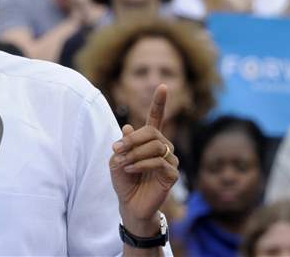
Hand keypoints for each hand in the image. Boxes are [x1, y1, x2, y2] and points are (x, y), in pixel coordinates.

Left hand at [109, 85, 179, 234]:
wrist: (130, 204)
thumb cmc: (124, 180)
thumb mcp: (117, 159)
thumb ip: (123, 143)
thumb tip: (128, 127)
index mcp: (150, 139)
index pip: (156, 118)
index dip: (159, 102)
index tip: (162, 85)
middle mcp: (163, 146)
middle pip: (152, 132)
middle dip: (132, 140)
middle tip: (117, 150)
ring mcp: (170, 160)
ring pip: (155, 146)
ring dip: (135, 154)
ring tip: (123, 163)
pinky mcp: (173, 175)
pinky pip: (159, 162)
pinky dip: (141, 164)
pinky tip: (130, 170)